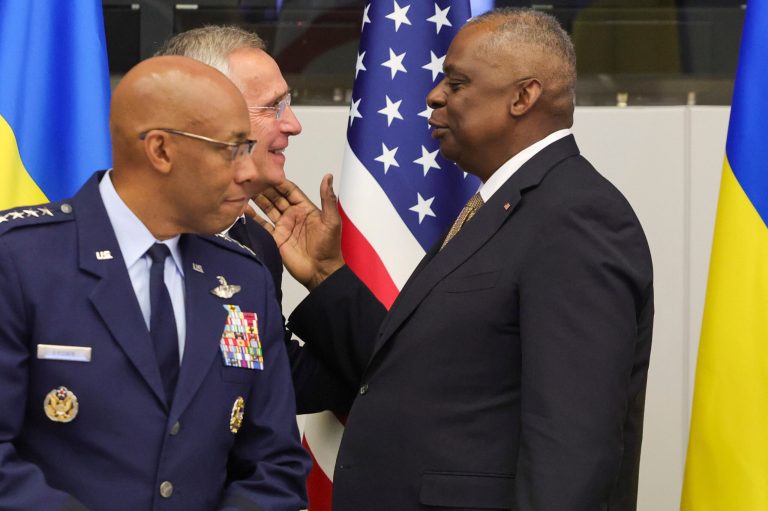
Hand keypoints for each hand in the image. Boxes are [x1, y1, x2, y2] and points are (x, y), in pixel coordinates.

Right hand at [252, 174, 344, 289]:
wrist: (321, 271)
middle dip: (264, 187)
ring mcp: (283, 226)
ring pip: (267, 208)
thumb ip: (327, 199)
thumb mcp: (331, 220)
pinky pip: (262, 224)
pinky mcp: (275, 238)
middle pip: (276, 197)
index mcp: (305, 208)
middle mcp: (292, 215)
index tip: (267, 170)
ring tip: (243, 188)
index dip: (279, 181)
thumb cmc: (329, 246)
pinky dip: (252, 216)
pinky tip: (242, 208)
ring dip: (256, 199)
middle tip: (250, 177)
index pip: (290, 190)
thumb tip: (328, 176)